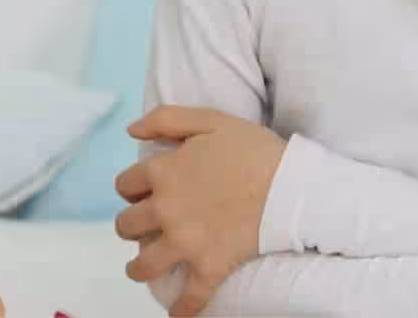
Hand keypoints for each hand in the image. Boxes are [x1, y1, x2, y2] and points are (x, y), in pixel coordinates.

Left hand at [113, 106, 285, 315]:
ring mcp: (186, 241)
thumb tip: (130, 132)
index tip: (142, 192)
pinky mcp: (210, 266)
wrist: (292, 184)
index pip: (125, 184)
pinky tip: (177, 316)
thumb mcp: (208, 119)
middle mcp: (165, 209)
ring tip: (140, 268)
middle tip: (143, 227)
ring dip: (138, 268)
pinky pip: (190, 296)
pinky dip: (183, 309)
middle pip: (126, 225)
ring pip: (144, 264)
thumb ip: (165, 119)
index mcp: (162, 172)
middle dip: (131, 226)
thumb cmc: (253, 149)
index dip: (132, 187)